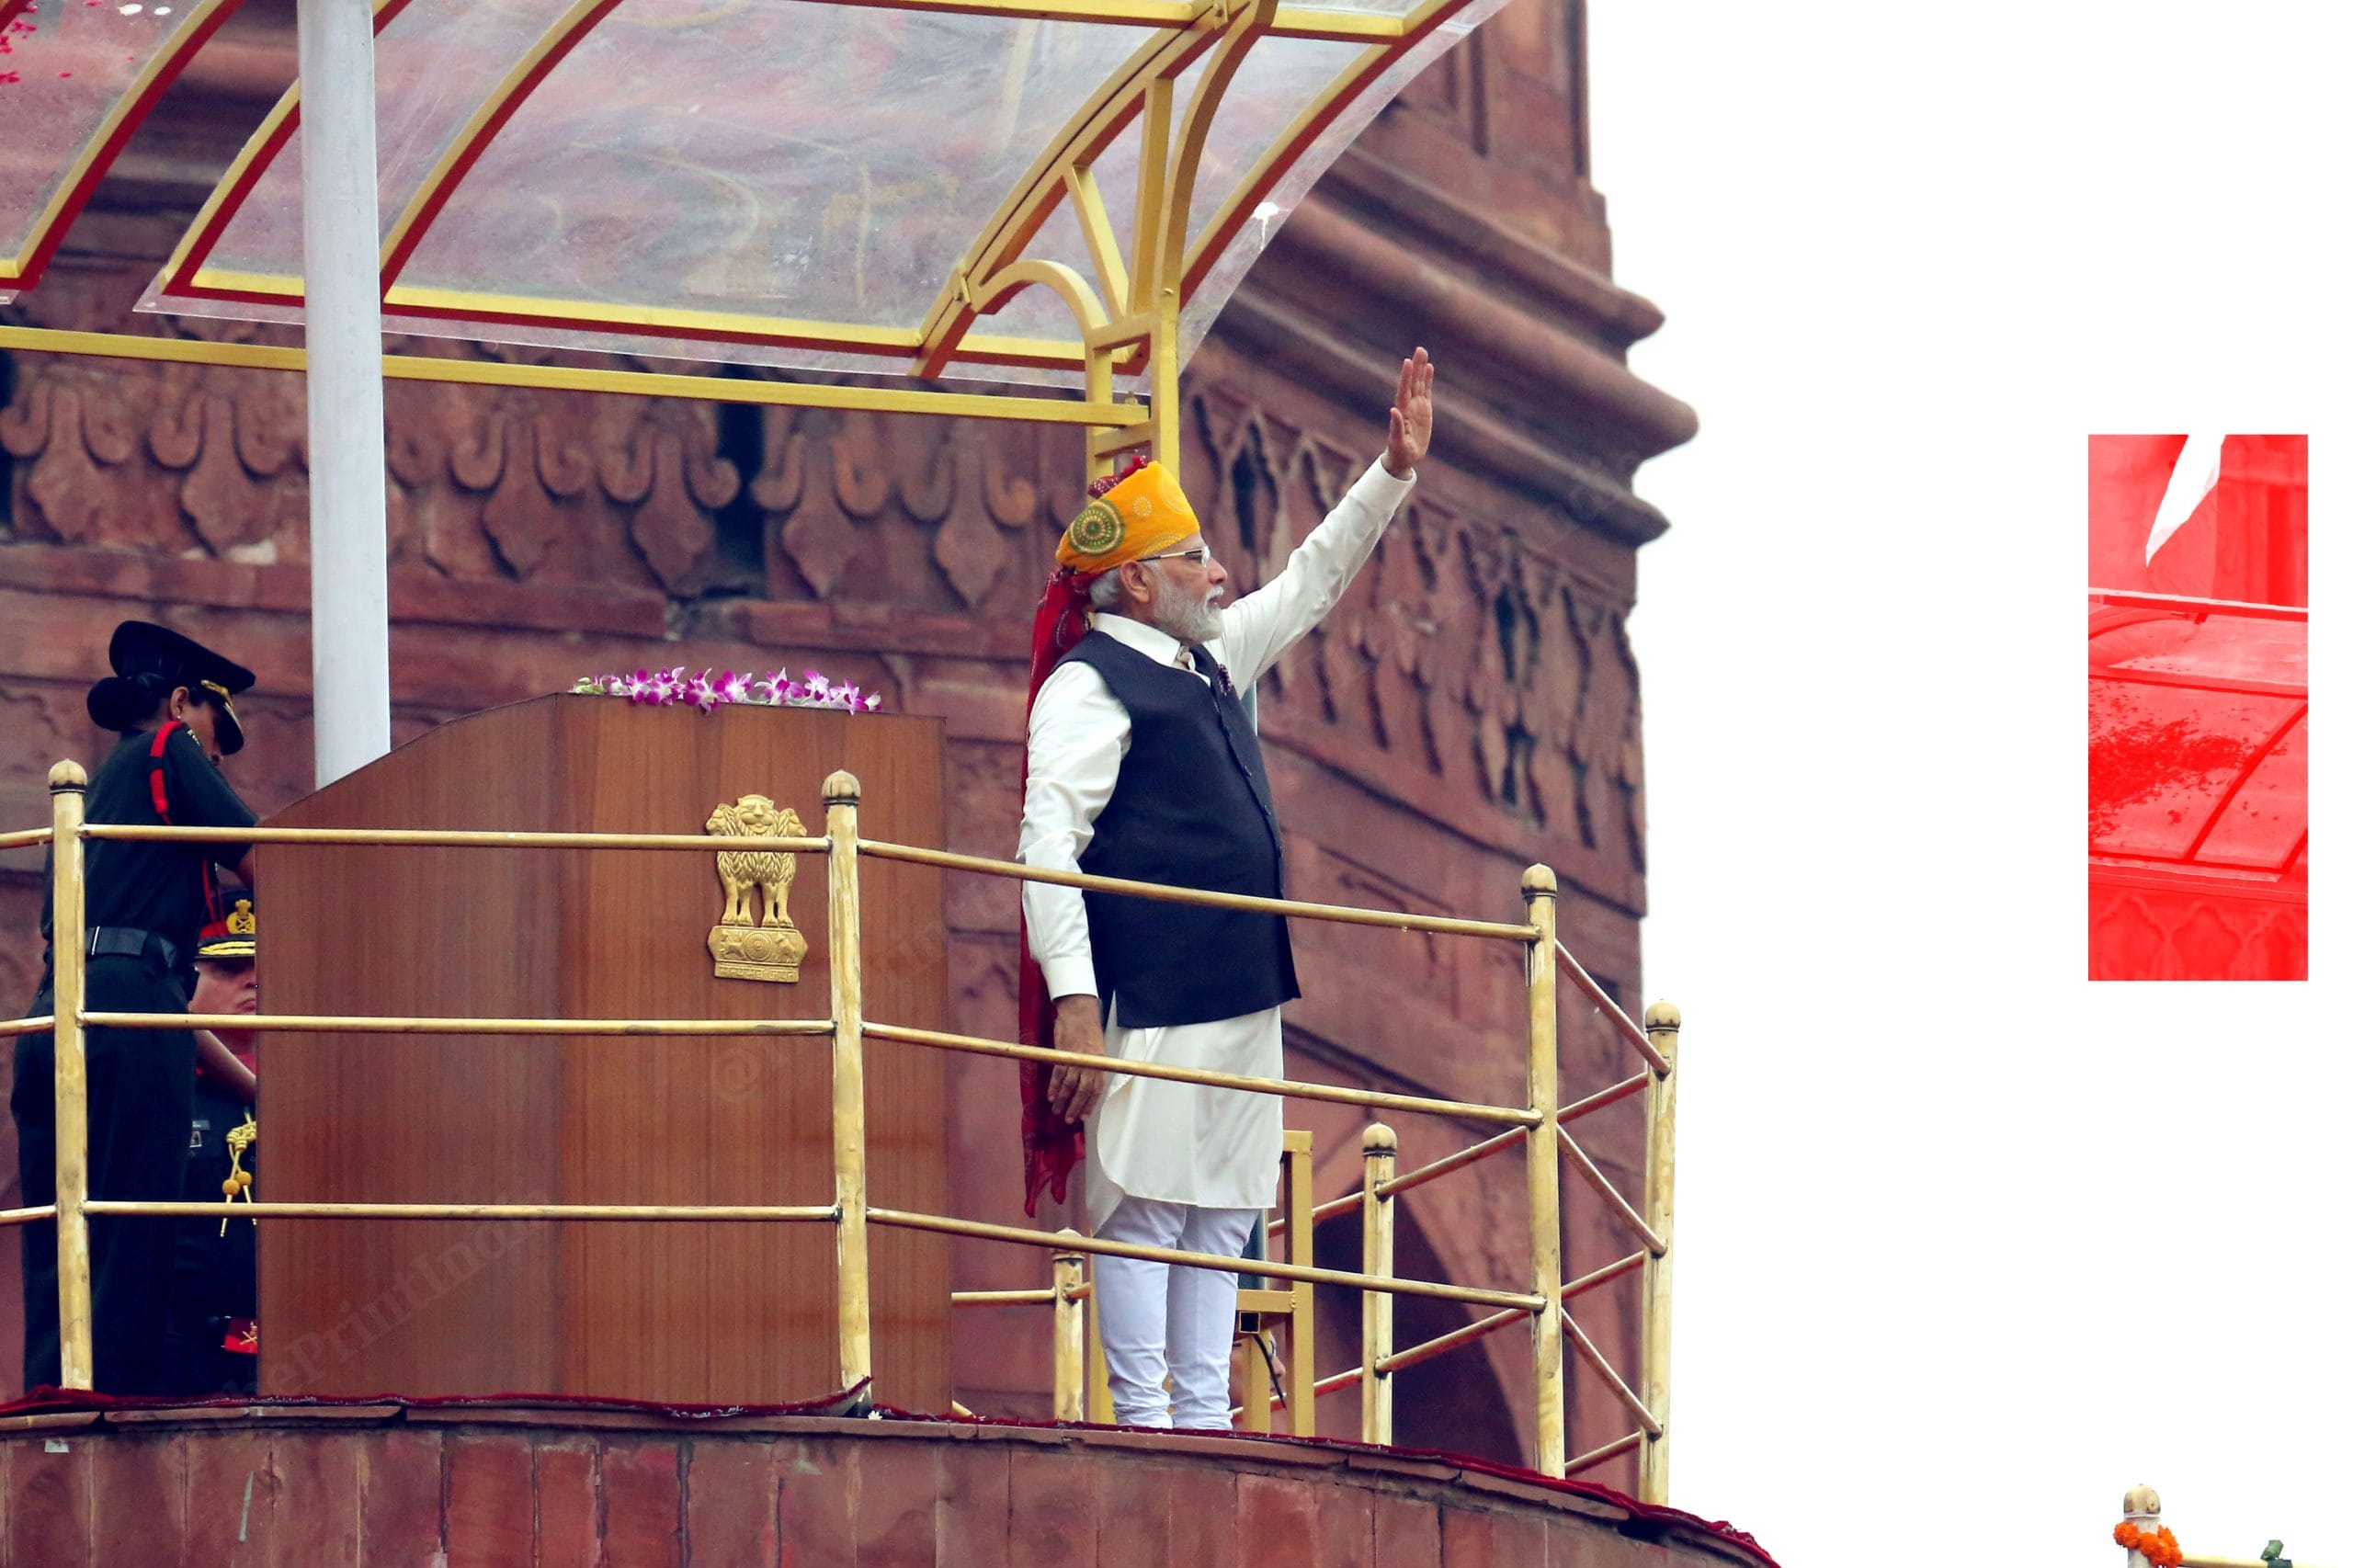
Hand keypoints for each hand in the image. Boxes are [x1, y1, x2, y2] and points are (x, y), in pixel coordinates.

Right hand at [1047, 994, 1107, 1121]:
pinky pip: (1058, 1075)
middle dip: (1075, 1107)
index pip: (1096, 1089)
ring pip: (1069, 1085)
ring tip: (1057, 1111)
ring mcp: (1077, 1059)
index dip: (1090, 1104)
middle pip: (1083, 1091)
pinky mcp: (1064, 1054)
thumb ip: (1093, 1067)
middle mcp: (1090, 1063)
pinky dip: (1054, 1087)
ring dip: (1062, 1100)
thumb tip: (1086, 1085)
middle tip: (1068, 1119)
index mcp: (1100, 1063)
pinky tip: (1051, 1096)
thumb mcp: (1096, 1049)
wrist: (1079, 1011)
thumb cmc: (1088, 1030)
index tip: (1084, 1116)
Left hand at [1382, 347, 1435, 477]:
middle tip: (1419, 349)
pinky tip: (1429, 367)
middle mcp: (1408, 406)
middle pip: (1412, 382)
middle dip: (1415, 366)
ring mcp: (1416, 406)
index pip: (1404, 390)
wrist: (1404, 458)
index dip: (1406, 377)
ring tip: (1423, 352)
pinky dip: (1427, 379)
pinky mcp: (1424, 410)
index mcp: (1402, 412)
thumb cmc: (1399, 452)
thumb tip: (1393, 410)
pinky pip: (1426, 391)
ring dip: (1421, 368)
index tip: (1407, 362)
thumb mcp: (1398, 442)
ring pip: (1419, 383)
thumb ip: (1396, 427)